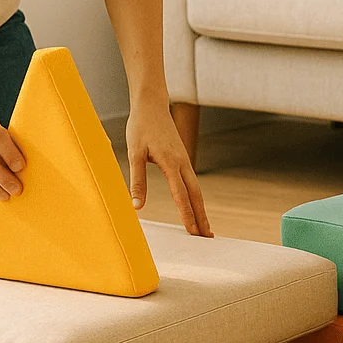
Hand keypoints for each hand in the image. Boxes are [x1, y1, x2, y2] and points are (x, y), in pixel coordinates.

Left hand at [127, 100, 212, 236]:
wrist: (151, 105)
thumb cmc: (140, 127)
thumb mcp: (134, 153)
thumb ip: (137, 181)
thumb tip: (137, 206)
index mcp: (171, 164)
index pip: (182, 195)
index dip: (187, 215)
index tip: (193, 232)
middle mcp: (182, 164)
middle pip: (196, 196)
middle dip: (202, 218)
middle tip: (207, 238)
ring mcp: (184, 161)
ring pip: (196, 190)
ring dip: (201, 210)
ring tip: (205, 228)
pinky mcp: (181, 159)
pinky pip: (192, 183)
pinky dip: (195, 198)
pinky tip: (195, 206)